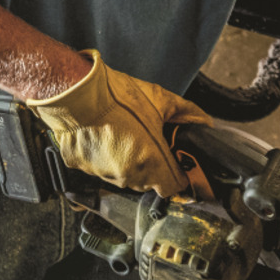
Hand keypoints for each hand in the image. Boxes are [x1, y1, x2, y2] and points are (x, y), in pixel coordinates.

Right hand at [27, 51, 210, 197]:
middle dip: (152, 166)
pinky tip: (103, 136)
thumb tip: (203, 121)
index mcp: (152, 162)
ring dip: (127, 163)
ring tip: (123, 136)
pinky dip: (103, 157)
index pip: (174, 187)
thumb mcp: (158, 99)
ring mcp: (104, 173)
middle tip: (148, 143)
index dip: (177, 175)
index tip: (176, 165)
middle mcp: (128, 175)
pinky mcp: (82, 167)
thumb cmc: (114, 96)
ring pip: (123, 176)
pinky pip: (99, 168)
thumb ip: (187, 113)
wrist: (76, 92)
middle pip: (148, 183)